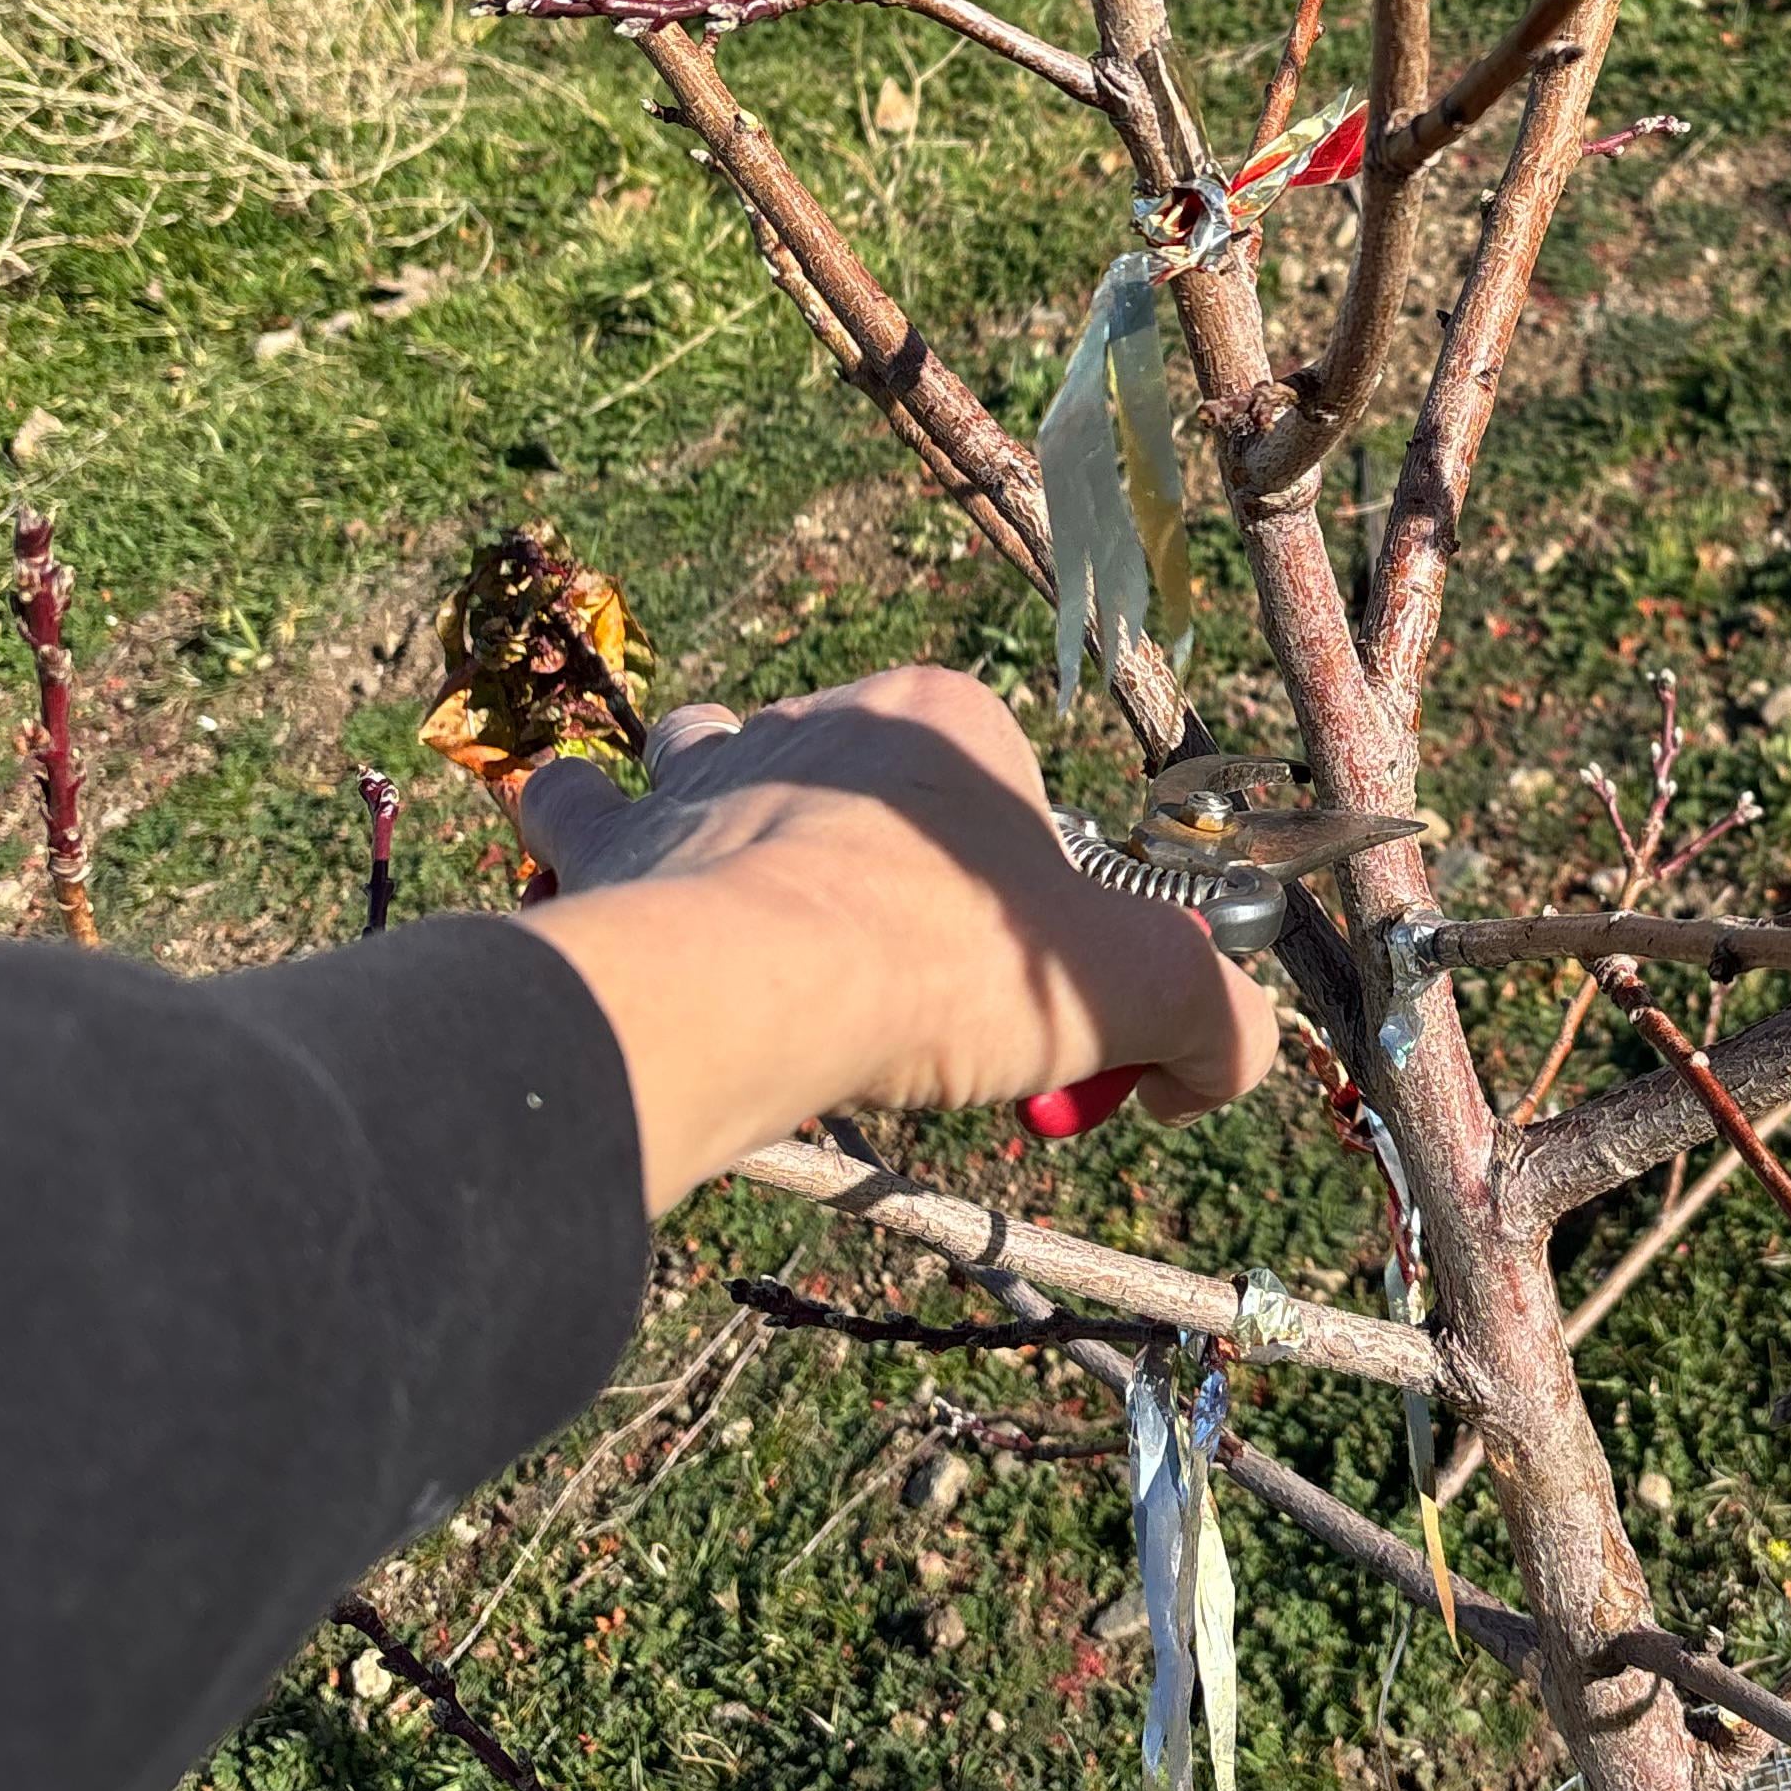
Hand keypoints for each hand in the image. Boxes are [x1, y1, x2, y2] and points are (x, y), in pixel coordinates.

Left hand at [511, 666, 1276, 1213]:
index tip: (1017, 1004)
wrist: (750, 990)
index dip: (1025, 897)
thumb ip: (1214, 1027)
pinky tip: (590, 875)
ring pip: (712, 763)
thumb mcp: (1142, 993)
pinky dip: (579, 835)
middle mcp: (818, 718)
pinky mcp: (611, 839)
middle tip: (900, 991)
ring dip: (724, 815)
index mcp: (943, 720)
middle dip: (882, 868)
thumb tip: (1207, 1073)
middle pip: (864, 782)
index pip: (1001, 791)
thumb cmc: (944, 966)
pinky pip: (576, 809)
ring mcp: (702, 772)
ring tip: (750, 916)